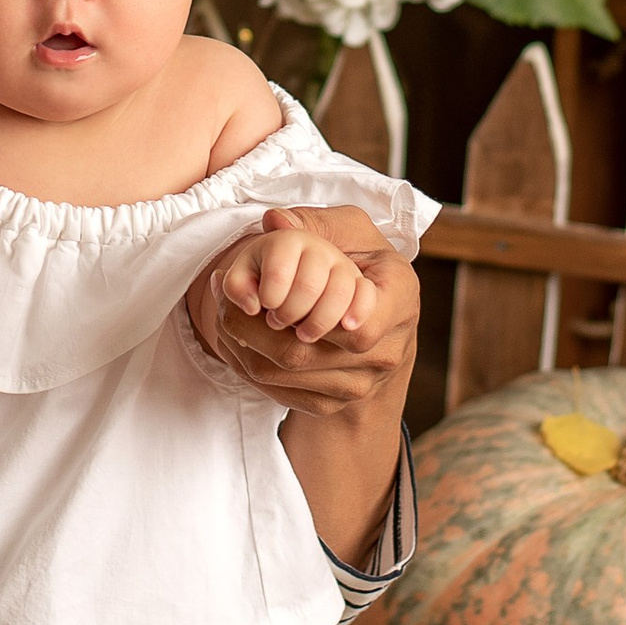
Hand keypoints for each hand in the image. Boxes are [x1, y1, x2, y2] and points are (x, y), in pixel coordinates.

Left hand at [188, 204, 417, 418]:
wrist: (376, 318)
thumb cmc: (362, 263)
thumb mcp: (350, 231)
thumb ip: (314, 221)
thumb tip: (275, 221)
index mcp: (400, 301)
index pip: (361, 327)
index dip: (316, 317)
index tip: (273, 301)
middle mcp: (386, 351)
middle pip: (308, 353)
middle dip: (255, 326)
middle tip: (225, 299)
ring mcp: (360, 383)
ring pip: (288, 373)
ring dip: (245, 345)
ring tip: (224, 313)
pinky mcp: (333, 403)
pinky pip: (281, 390)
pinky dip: (250, 364)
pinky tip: (237, 338)